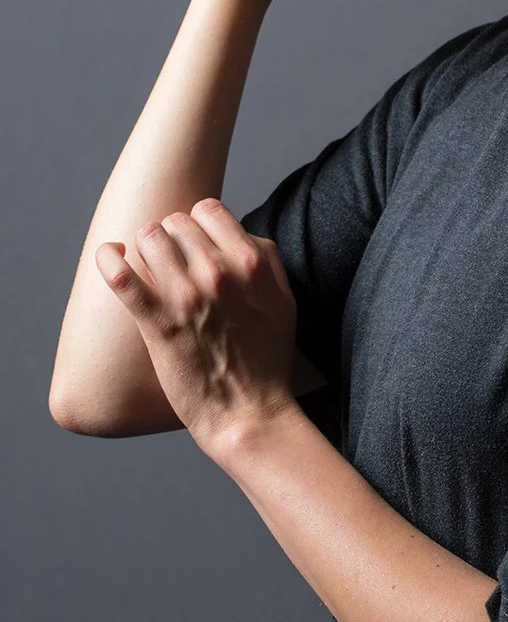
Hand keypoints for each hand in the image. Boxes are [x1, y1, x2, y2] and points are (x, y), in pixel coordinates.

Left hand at [94, 199, 298, 453]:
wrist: (248, 412)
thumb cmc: (267, 359)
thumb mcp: (285, 300)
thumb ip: (266, 259)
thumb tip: (240, 235)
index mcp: (250, 263)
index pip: (207, 210)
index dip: (197, 222)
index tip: (192, 241)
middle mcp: (217, 273)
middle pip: (173, 222)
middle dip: (169, 235)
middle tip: (169, 258)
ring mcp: (184, 297)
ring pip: (146, 239)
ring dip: (142, 246)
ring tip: (145, 263)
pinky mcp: (156, 323)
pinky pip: (121, 277)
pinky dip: (108, 260)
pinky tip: (109, 255)